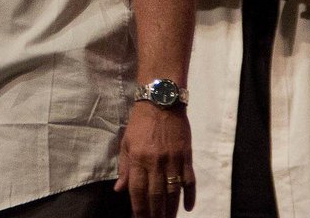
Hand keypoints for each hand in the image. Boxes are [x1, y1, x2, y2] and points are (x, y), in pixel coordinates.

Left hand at [114, 102, 194, 217]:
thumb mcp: (126, 143)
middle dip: (155, 214)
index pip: (138, 192)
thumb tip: (119, 190)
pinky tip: (188, 207)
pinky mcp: (187, 155)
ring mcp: (173, 160)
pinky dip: (190, 194)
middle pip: (156, 195)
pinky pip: (190, 179)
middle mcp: (156, 162)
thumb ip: (125, 168)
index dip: (138, 209)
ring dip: (171, 209)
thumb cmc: (141, 122)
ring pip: (173, 191)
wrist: (162, 101)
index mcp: (139, 159)